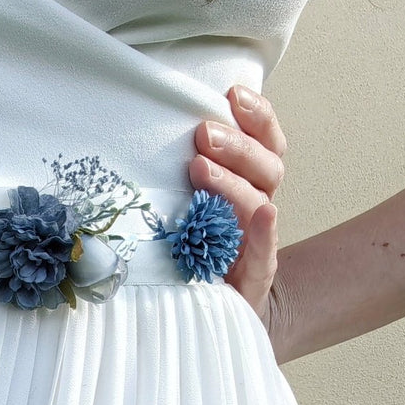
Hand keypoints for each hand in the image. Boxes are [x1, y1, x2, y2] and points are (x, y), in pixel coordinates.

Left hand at [190, 85, 288, 354]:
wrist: (206, 310)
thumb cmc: (185, 249)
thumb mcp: (178, 207)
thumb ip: (177, 172)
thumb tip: (139, 126)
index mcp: (246, 183)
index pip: (264, 141)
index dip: (256, 116)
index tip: (232, 93)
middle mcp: (257, 206)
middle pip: (265, 165)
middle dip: (235, 145)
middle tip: (202, 133)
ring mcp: (256, 242)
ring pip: (260, 201)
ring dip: (233, 181)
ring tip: (201, 168)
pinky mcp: (253, 278)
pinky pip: (265, 252)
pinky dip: (265, 231)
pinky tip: (265, 214)